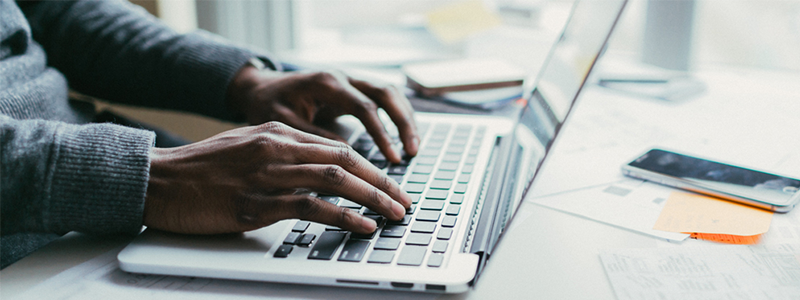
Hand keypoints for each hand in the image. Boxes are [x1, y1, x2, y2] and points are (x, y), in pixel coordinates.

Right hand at [143, 122, 411, 234]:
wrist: (157, 181)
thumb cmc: (200, 170)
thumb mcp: (246, 148)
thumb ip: (281, 154)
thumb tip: (317, 171)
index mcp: (277, 133)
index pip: (338, 147)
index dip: (371, 167)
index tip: (391, 184)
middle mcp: (277, 148)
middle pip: (346, 160)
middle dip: (382, 182)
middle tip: (404, 201)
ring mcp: (267, 175)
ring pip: (335, 180)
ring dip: (373, 198)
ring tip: (394, 214)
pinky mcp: (256, 204)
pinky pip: (311, 208)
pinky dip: (343, 217)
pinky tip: (362, 225)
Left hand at [226, 66, 418, 162]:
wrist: (260, 86)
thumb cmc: (267, 104)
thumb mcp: (282, 123)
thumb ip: (313, 138)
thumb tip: (345, 159)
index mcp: (326, 84)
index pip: (365, 107)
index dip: (382, 134)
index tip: (393, 158)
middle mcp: (343, 77)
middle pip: (386, 93)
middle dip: (404, 122)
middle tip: (413, 151)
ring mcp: (350, 79)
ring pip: (390, 92)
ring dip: (405, 118)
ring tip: (413, 147)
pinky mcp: (352, 88)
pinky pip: (383, 97)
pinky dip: (396, 115)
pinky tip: (402, 137)